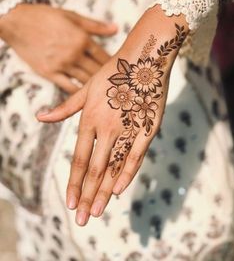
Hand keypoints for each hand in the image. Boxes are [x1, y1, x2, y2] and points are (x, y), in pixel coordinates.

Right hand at [0, 3, 116, 92]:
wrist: (16, 22)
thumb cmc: (44, 17)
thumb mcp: (72, 17)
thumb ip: (95, 26)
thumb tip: (116, 29)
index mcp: (82, 38)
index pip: (104, 56)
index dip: (113, 65)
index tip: (119, 72)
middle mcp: (74, 53)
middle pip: (97, 71)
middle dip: (108, 79)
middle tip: (117, 87)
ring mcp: (62, 65)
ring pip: (85, 80)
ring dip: (96, 88)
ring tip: (106, 94)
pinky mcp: (49, 73)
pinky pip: (68, 87)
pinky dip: (78, 93)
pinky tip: (86, 98)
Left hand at [37, 5, 188, 225]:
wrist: (143, 58)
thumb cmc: (112, 73)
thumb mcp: (85, 88)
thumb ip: (64, 108)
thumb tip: (40, 117)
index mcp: (90, 118)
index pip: (78, 158)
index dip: (73, 182)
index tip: (70, 202)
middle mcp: (107, 127)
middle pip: (94, 168)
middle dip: (87, 195)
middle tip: (82, 219)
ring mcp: (128, 128)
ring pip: (114, 166)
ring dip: (105, 191)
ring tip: (97, 212)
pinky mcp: (148, 127)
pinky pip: (136, 155)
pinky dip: (127, 174)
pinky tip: (119, 191)